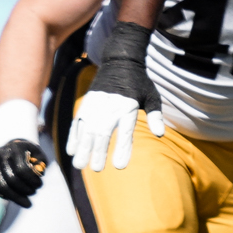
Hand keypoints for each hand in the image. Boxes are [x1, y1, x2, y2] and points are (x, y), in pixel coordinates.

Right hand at [0, 138, 48, 204]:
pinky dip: (6, 196)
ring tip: (26, 202)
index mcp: (14, 148)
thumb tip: (38, 174)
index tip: (39, 185)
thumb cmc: (28, 152)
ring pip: (0, 187)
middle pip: (10, 179)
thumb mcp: (38, 154)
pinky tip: (16, 198)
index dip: (32, 181)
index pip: (21, 169)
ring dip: (15, 197)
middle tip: (33, 192)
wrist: (11, 146)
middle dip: (24, 190)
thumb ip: (40, 164)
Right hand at [66, 23, 163, 170]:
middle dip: (98, 153)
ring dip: (83, 149)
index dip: (122, 150)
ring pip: (86, 131)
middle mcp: (110, 108)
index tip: (119, 166)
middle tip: (97, 170)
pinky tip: (72, 152)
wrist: (119, 62)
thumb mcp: (152, 96)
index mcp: (129, 107)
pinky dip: (74, 138)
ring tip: (81, 166)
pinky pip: (77, 125)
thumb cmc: (139, 83)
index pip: (125, 132)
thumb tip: (160, 134)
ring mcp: (95, 107)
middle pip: (102, 135)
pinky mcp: (85, 106)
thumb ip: (156, 116)